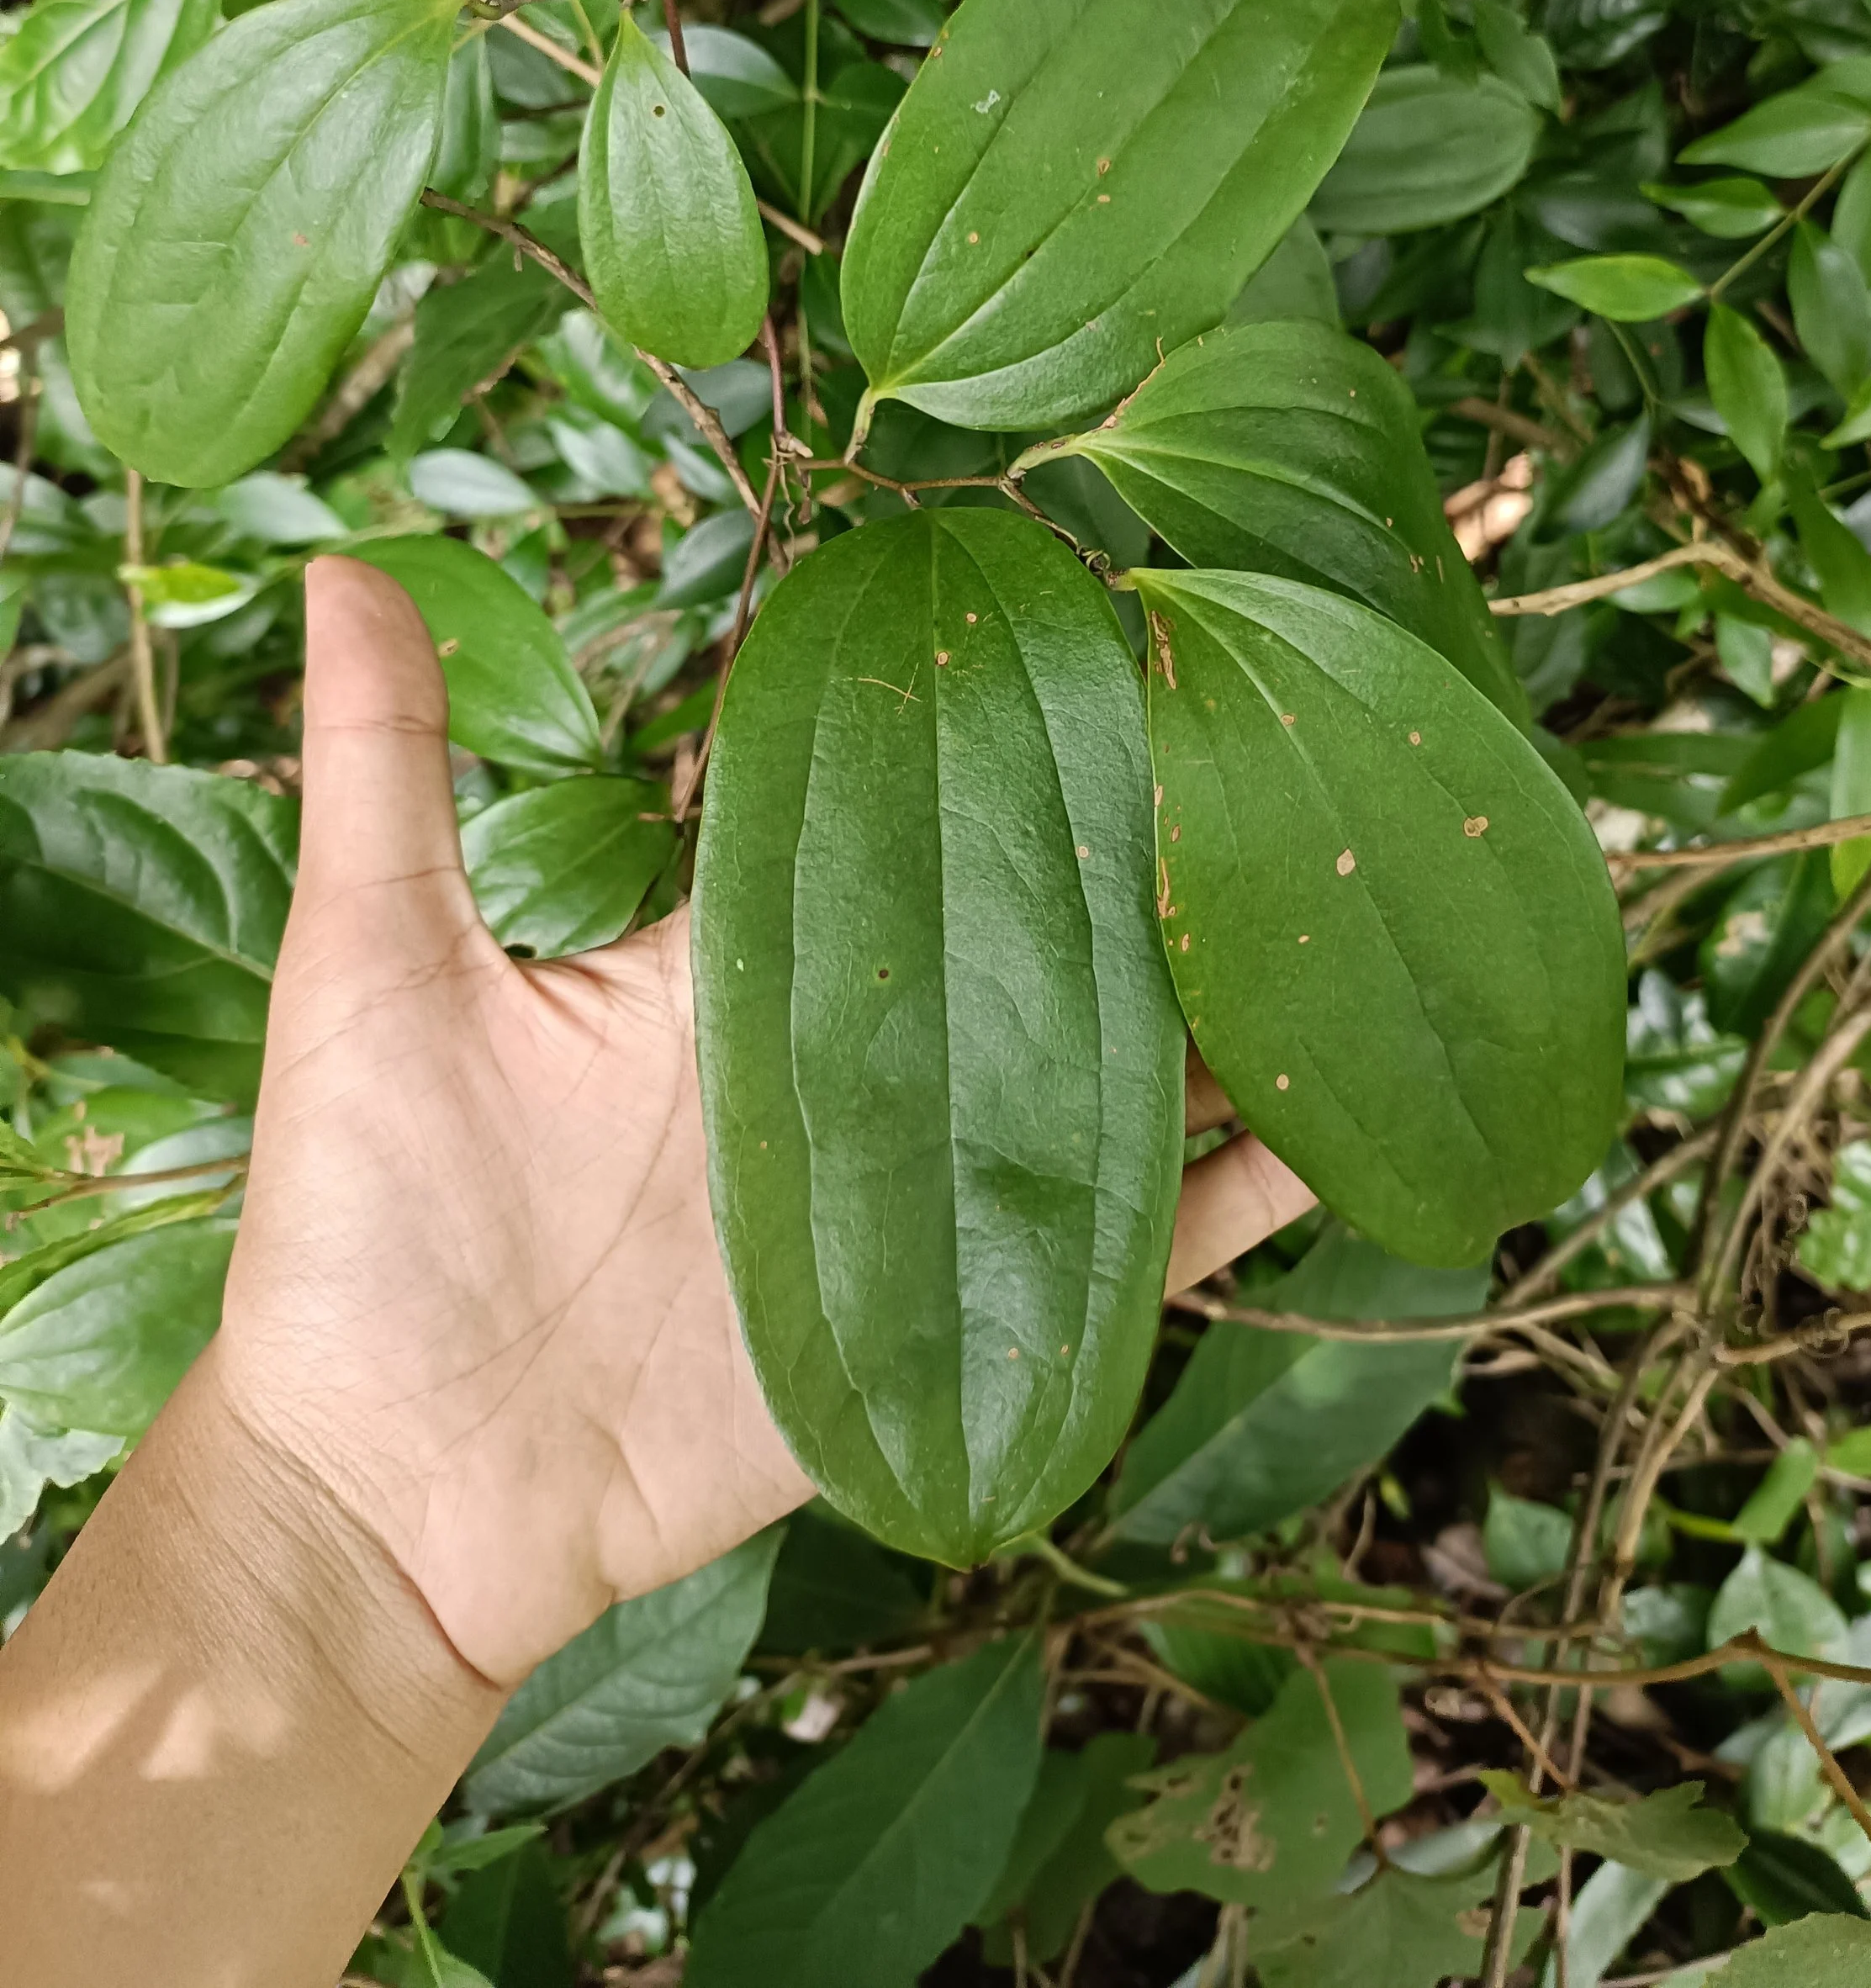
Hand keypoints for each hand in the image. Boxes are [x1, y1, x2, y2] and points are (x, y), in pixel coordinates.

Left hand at [214, 558, 1314, 1687]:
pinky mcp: (950, 1315)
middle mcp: (855, 1056)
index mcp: (746, 956)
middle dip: (1153, 858)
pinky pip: (1120, 1250)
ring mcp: (917, 1186)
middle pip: (1040, 934)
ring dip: (1225, 1013)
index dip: (1005, 733)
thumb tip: (344, 561)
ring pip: (1111, 1073)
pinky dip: (1228, 1203)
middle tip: (1281, 750)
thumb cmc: (358, 1223)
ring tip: (1344, 915)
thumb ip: (387, 763)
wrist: (387, 1491)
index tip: (1105, 623)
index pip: (908, 815)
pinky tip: (1338, 1138)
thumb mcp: (369, 966)